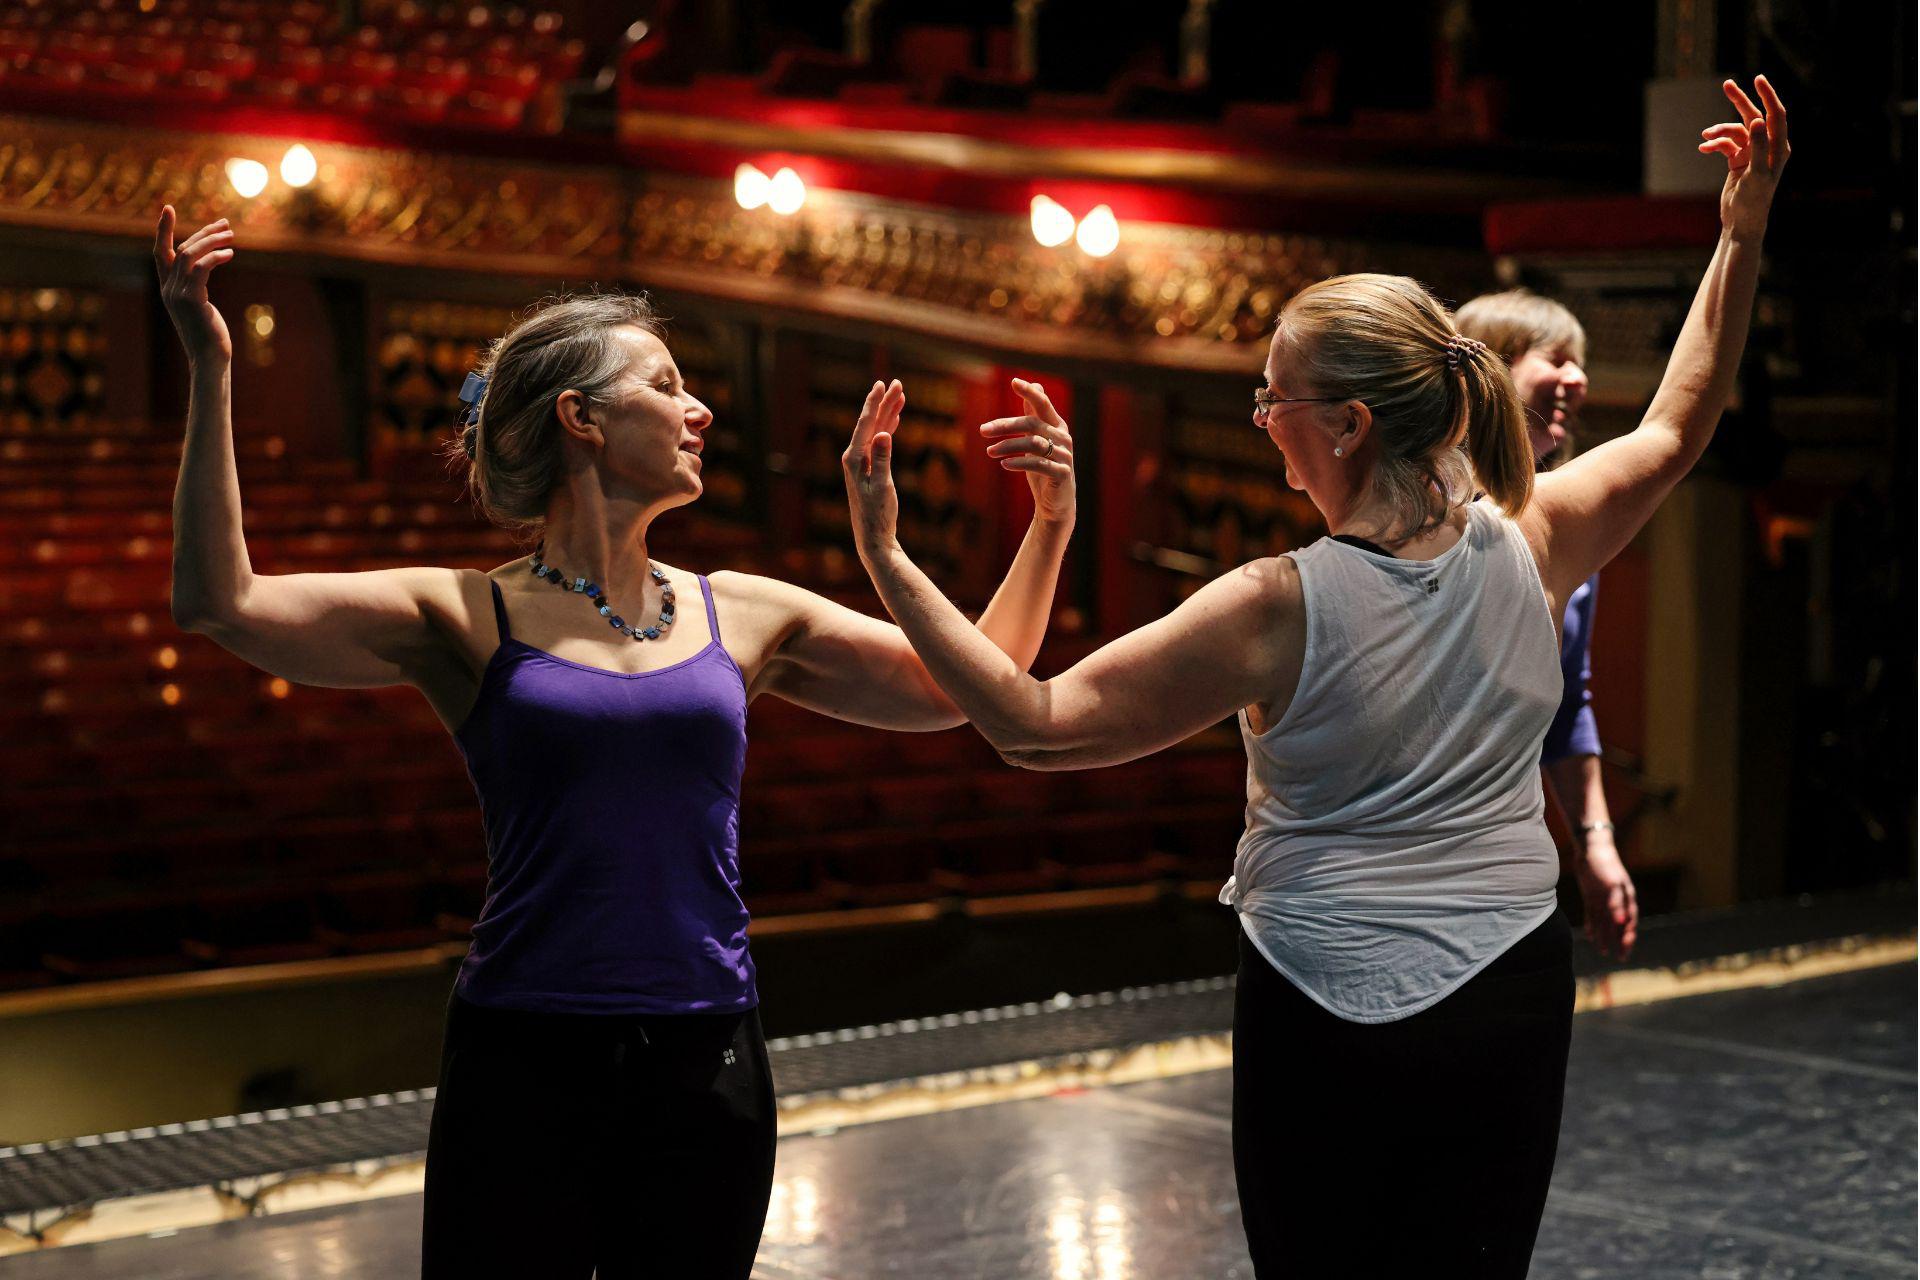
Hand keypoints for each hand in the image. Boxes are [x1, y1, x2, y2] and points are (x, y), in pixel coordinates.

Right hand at [154, 206, 234, 365]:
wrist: (209, 359)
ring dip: (212, 241)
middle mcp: (169, 289)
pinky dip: (215, 257)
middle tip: (225, 224)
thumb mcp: (199, 306)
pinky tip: (230, 254)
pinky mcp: (192, 299)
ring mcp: (178, 294)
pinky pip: (202, 268)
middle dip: (203, 233)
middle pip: (181, 249)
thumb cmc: (209, 335)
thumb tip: (206, 267)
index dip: (162, 230)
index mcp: (168, 289)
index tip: (168, 208)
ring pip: (191, 255)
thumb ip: (196, 286)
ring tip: (231, 235)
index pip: (160, 253)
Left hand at [842, 379, 905, 559]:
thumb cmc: (878, 515)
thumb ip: (882, 460)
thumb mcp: (882, 487)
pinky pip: (878, 442)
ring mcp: (860, 462)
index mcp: (854, 458)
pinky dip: (888, 428)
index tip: (882, 384)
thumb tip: (884, 433)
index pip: (865, 424)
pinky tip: (895, 419)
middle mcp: (854, 457)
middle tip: (897, 383)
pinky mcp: (868, 469)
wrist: (873, 536)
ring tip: (900, 395)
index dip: (875, 403)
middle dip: (884, 402)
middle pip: (871, 422)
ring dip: (888, 413)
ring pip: (876, 430)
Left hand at [981, 378, 1075, 527]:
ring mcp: (1064, 456)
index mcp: (1056, 426)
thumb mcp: (1037, 439)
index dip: (1030, 392)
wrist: (1056, 503)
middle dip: (1005, 425)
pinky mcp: (1062, 474)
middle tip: (982, 430)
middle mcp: (1063, 438)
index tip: (1014, 382)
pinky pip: (1039, 464)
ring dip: (1008, 446)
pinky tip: (1004, 464)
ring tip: (989, 452)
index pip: (1043, 404)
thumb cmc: (1043, 468)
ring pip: (1033, 443)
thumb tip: (1034, 384)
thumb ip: (1035, 414)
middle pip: (1032, 423)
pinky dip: (1019, 462)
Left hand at [1574, 836, 1638, 960]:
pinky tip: (1591, 937)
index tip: (1625, 950)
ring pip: (1605, 923)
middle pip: (1619, 926)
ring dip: (1605, 937)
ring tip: (1603, 952)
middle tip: (1620, 958)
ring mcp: (1603, 900)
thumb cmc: (1605, 865)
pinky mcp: (1591, 897)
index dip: (1628, 937)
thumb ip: (1617, 904)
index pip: (1629, 923)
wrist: (1591, 849)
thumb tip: (1621, 923)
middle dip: (1620, 942)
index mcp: (1626, 899)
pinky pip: (1592, 915)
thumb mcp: (1613, 884)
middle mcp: (1616, 902)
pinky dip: (1592, 926)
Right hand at [1698, 75, 1788, 240]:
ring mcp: (1752, 153)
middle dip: (1740, 102)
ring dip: (1720, 131)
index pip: (1776, 114)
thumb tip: (1757, 120)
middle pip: (1754, 116)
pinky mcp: (1738, 160)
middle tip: (1727, 84)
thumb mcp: (1757, 173)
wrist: (1741, 222)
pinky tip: (1703, 149)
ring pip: (1735, 131)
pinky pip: (1725, 145)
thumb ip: (1759, 146)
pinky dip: (1715, 145)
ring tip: (1705, 136)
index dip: (1768, 95)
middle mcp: (1767, 147)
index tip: (1757, 79)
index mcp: (1779, 148)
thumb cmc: (1754, 201)